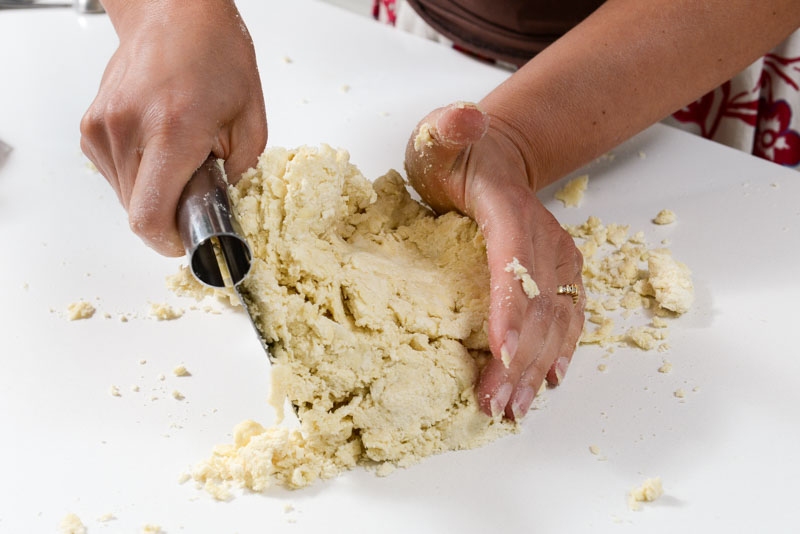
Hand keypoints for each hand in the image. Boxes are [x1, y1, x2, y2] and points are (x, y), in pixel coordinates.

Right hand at [80, 0, 266, 255]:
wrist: (173, 11)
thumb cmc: (216, 53)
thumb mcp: (250, 119)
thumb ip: (241, 173)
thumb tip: (224, 205)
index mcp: (173, 131)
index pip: (149, 216)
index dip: (168, 241)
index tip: (187, 240)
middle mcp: (129, 130)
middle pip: (135, 211)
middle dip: (168, 213)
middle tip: (195, 189)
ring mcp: (103, 127)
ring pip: (122, 195)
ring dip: (152, 191)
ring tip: (178, 158)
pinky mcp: (91, 124)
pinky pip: (112, 172)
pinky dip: (137, 173)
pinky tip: (158, 146)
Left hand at [405, 103, 584, 419]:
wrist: (496, 158)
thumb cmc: (460, 156)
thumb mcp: (441, 135)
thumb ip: (450, 129)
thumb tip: (466, 120)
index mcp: (509, 210)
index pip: (513, 259)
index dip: (510, 306)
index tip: (503, 349)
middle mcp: (542, 238)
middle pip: (538, 303)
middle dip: (520, 358)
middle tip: (496, 402)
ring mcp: (555, 259)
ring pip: (555, 321)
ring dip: (536, 368)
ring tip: (513, 408)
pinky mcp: (557, 275)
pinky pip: (567, 319)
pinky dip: (559, 353)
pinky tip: (548, 382)